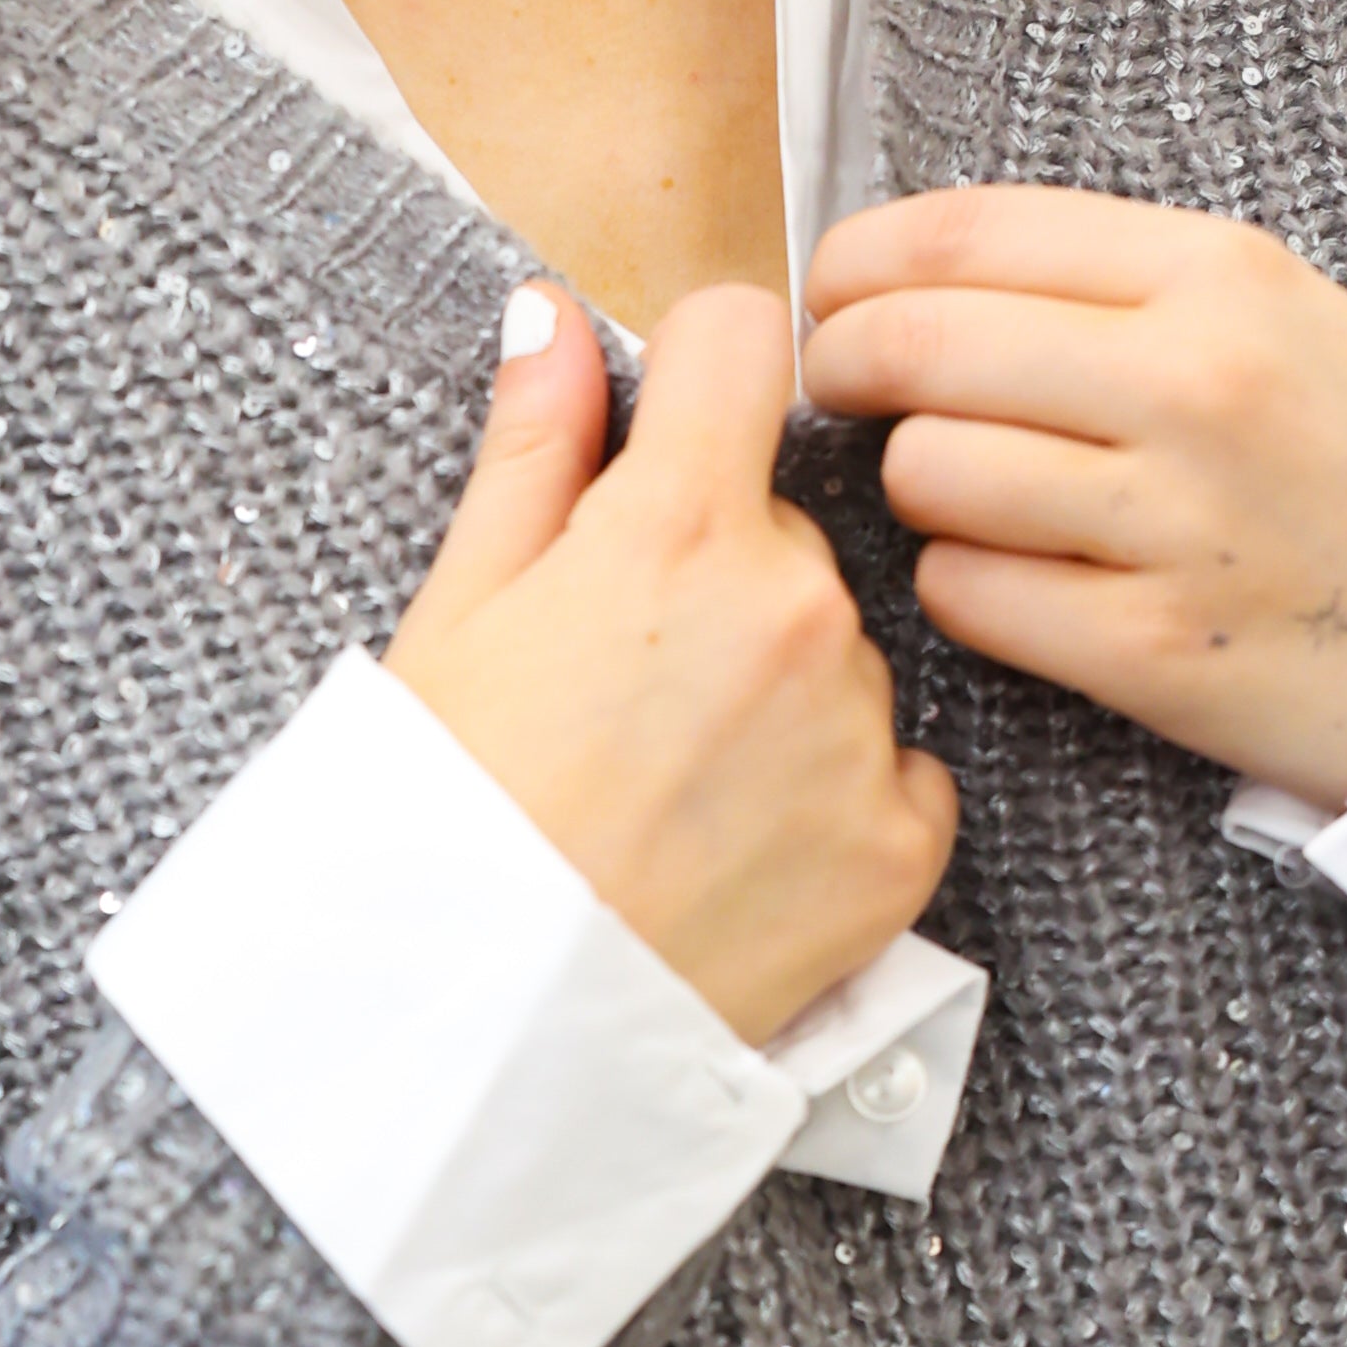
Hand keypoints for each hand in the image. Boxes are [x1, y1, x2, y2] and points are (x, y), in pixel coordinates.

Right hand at [385, 281, 960, 1046]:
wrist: (481, 1027)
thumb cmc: (445, 817)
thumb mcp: (457, 612)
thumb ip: (531, 449)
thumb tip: (554, 319)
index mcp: (680, 526)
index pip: (746, 339)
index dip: (701, 368)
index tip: (675, 421)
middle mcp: (798, 608)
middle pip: (784, 526)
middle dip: (718, 574)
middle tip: (623, 688)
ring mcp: (859, 730)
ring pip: (837, 652)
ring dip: (777, 691)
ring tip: (672, 788)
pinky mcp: (901, 846)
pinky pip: (894, 773)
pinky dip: (834, 800)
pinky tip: (738, 848)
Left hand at [800, 188, 1346, 812]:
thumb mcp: (1283, 318)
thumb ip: (1116, 287)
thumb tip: (915, 274)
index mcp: (1220, 273)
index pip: (957, 234)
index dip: (853, 265)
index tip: (831, 293)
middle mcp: (1194, 382)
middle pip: (913, 347)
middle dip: (849, 368)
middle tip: (847, 390)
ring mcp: (1174, 521)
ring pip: (924, 473)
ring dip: (917, 489)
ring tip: (970, 496)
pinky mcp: (1154, 648)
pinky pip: (968, 594)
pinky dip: (967, 588)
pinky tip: (1023, 582)